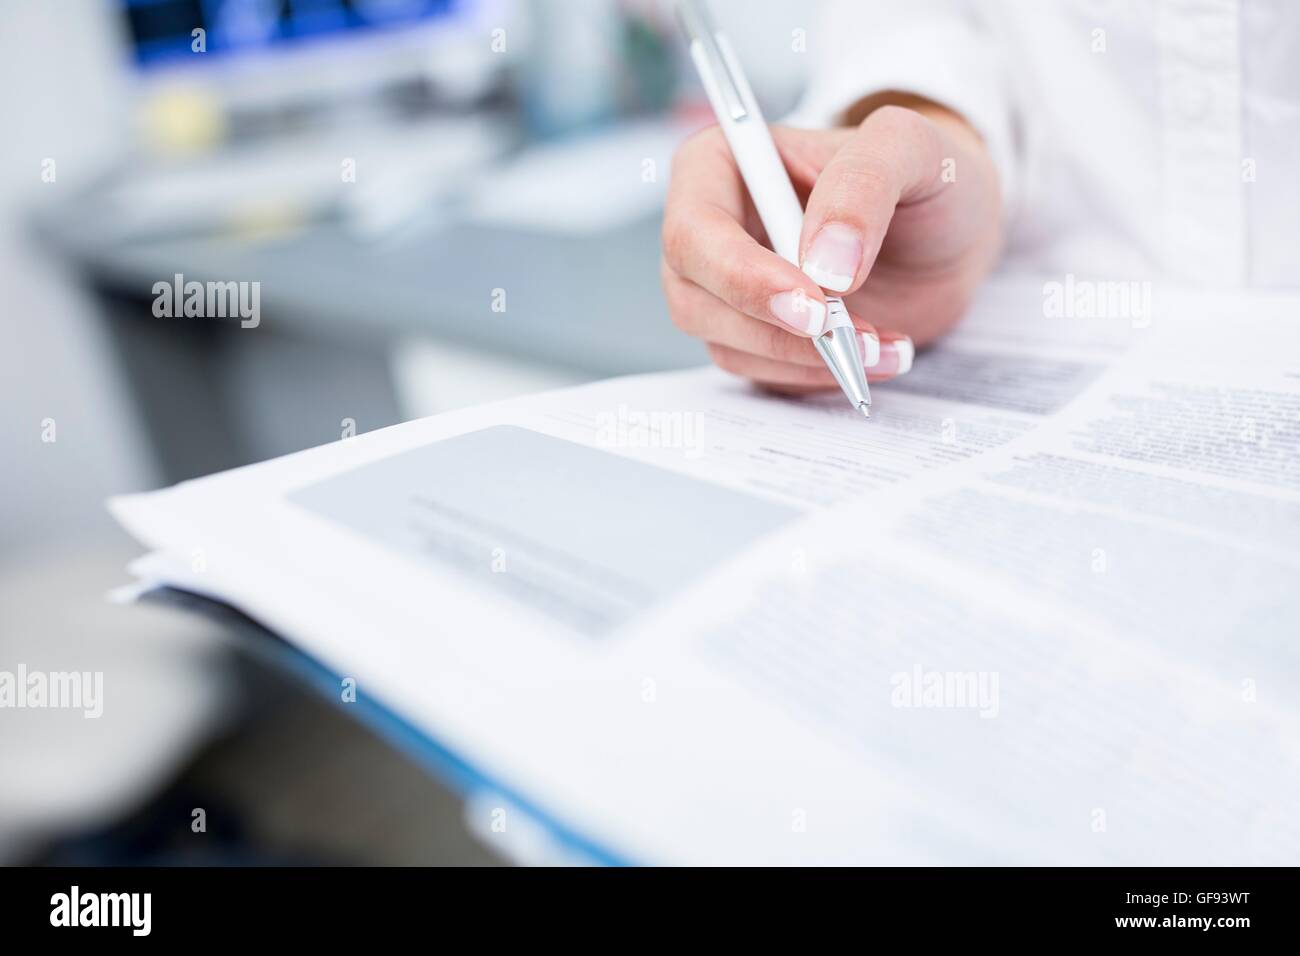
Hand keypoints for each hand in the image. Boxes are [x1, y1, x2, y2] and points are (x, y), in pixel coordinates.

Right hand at [661, 100, 1002, 392]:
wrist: (950, 231)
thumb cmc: (920, 174)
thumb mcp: (910, 148)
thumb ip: (863, 183)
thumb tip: (821, 265)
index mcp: (719, 163)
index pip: (695, 231)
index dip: (743, 276)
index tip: (816, 303)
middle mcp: (708, 229)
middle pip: (694, 299)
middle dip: (775, 330)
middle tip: (851, 340)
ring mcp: (725, 288)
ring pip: (726, 345)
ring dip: (805, 359)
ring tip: (882, 344)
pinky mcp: (753, 334)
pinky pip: (762, 371)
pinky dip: (819, 373)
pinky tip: (877, 352)